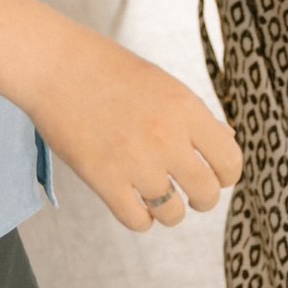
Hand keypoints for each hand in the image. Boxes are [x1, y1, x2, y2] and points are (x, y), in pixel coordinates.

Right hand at [20, 33, 242, 230]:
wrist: (57, 66)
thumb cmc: (111, 71)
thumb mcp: (165, 85)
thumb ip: (197, 117)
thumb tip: (228, 140)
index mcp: (186, 109)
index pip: (230, 161)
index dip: (225, 174)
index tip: (213, 174)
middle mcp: (166, 136)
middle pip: (206, 194)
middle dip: (202, 199)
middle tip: (189, 192)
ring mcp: (134, 160)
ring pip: (173, 214)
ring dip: (169, 211)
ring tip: (158, 197)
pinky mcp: (103, 179)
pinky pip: (138, 221)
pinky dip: (141, 219)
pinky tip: (134, 203)